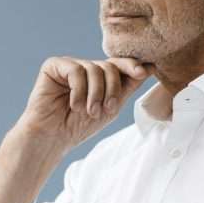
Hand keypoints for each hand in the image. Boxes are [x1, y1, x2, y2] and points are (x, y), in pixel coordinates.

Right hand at [15, 56, 151, 150]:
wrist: (52, 138)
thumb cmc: (79, 125)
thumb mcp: (111, 106)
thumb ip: (128, 86)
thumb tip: (151, 66)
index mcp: (98, 76)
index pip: (119, 64)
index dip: (132, 66)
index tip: (143, 72)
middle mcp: (84, 67)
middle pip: (109, 66)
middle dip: (111, 90)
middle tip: (104, 110)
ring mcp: (69, 65)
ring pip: (94, 69)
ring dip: (95, 95)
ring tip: (87, 112)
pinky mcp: (53, 66)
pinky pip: (76, 70)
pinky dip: (78, 91)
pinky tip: (73, 105)